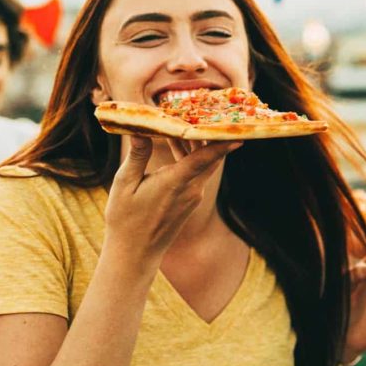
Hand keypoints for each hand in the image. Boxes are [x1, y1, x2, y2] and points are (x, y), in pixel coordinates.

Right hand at [103, 135, 240, 263]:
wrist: (136, 253)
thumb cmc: (126, 220)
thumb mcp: (124, 185)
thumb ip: (137, 156)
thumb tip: (141, 131)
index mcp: (175, 183)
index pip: (204, 160)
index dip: (222, 145)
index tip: (240, 134)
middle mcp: (191, 190)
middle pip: (208, 157)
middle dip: (207, 135)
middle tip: (201, 112)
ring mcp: (193, 196)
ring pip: (202, 165)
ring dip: (195, 145)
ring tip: (182, 123)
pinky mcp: (190, 201)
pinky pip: (196, 173)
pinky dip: (190, 157)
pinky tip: (176, 144)